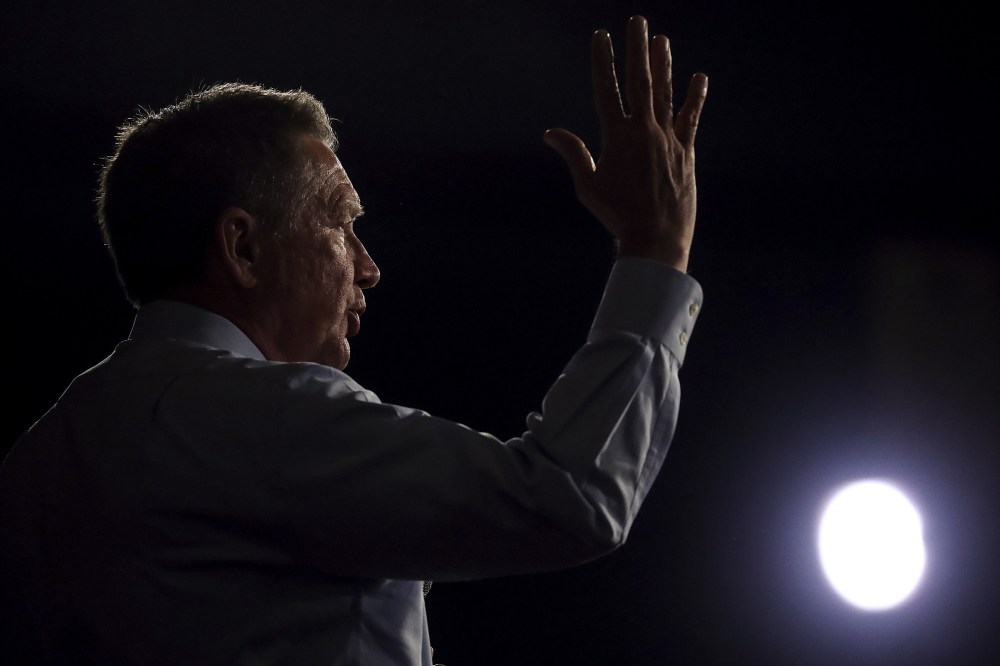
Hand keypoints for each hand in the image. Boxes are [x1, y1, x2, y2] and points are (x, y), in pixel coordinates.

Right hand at [544, 15, 707, 271]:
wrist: (656, 238)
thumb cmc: (617, 216)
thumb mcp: (588, 186)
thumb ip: (574, 154)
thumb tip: (551, 132)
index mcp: (617, 138)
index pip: (607, 90)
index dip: (603, 61)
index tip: (601, 36)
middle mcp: (644, 132)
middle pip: (640, 82)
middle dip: (638, 49)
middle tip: (638, 21)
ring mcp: (668, 140)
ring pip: (665, 94)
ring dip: (663, 65)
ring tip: (662, 39)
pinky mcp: (686, 152)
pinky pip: (691, 118)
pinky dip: (695, 97)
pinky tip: (699, 77)